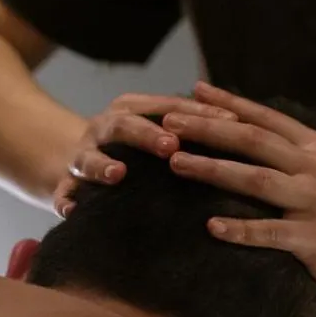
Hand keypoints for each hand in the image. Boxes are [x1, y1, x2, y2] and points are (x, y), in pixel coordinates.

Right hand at [53, 91, 239, 217]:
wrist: (69, 157)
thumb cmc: (131, 146)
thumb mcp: (157, 129)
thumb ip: (192, 128)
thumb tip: (252, 130)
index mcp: (134, 109)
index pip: (170, 106)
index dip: (199, 111)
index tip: (230, 120)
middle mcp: (105, 127)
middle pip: (126, 124)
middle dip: (148, 134)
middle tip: (172, 146)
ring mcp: (83, 155)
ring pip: (89, 158)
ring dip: (103, 165)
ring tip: (118, 174)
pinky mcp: (64, 184)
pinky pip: (63, 193)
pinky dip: (66, 200)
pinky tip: (72, 210)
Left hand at [160, 82, 315, 309]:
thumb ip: (299, 157)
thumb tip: (252, 141)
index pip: (266, 118)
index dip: (229, 104)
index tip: (194, 92)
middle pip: (253, 141)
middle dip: (207, 128)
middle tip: (169, 122)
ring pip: (256, 179)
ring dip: (212, 169)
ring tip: (175, 163)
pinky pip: (271, 232)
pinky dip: (241, 230)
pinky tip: (211, 228)